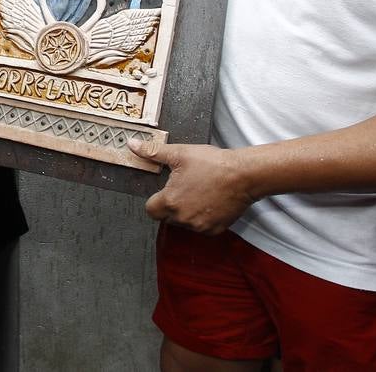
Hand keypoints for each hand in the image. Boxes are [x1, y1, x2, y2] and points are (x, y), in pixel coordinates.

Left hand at [129, 140, 254, 234]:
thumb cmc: (212, 163)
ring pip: (184, 223)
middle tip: (184, 188)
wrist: (243, 174)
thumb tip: (132, 145)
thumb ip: (152, 152)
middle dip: (171, 206)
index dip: (155, 200)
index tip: (166, 191)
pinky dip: (203, 218)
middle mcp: (183, 218)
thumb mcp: (179, 153)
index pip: (151, 210)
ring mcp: (200, 227)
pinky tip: (210, 202)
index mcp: (170, 201)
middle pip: (167, 217)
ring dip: (187, 213)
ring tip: (199, 192)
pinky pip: (202, 228)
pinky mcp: (215, 230)